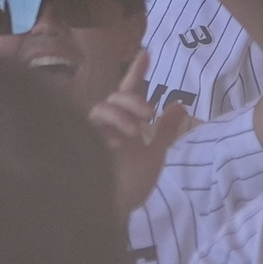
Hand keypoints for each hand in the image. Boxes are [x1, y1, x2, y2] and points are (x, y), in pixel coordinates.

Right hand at [87, 51, 190, 213]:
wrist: (117, 210)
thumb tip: (180, 104)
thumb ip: (166, 130)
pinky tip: (114, 144)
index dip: (137, 72)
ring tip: (135, 135)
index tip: (146, 53)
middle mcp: (108, 125)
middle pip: (115, 97)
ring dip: (120, 116)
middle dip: (132, 99)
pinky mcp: (82, 147)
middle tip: (149, 114)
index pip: (129, 91)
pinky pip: (88, 130)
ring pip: (100, 109)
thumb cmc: (132, 182)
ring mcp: (94, 135)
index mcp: (126, 123)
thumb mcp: (156, 153)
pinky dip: (103, 133)